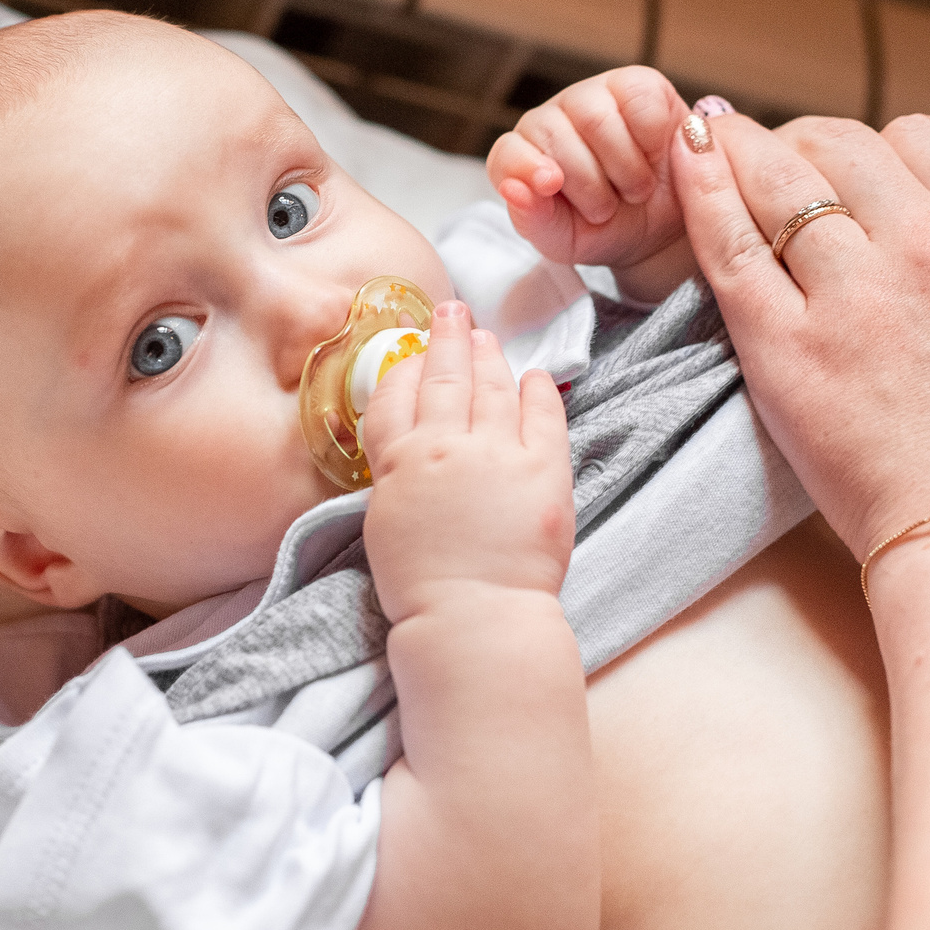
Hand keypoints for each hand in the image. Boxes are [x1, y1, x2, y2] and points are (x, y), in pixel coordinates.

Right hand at [358, 302, 573, 621]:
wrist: (474, 616)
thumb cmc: (425, 586)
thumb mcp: (386, 522)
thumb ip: (396, 474)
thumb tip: (410, 446)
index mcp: (400, 463)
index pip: (394, 395)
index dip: (404, 366)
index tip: (411, 349)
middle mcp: (446, 446)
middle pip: (444, 377)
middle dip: (447, 339)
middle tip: (451, 313)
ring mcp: (497, 454)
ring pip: (491, 386)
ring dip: (488, 355)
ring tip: (484, 336)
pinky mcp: (543, 468)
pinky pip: (543, 414)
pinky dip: (538, 389)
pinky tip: (535, 376)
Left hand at [488, 67, 691, 275]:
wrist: (667, 225)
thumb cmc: (608, 229)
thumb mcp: (567, 240)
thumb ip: (534, 220)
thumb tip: (513, 190)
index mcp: (526, 156)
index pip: (508, 151)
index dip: (525, 166)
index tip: (551, 184)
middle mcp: (553, 119)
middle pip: (554, 133)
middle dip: (588, 183)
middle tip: (609, 209)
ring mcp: (593, 95)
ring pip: (596, 118)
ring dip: (624, 167)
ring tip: (635, 189)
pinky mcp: (637, 83)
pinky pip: (639, 102)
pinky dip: (651, 139)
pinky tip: (653, 155)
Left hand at [674, 115, 929, 564]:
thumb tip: (915, 227)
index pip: (920, 139)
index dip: (869, 149)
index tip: (842, 167)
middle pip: (844, 145)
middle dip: (801, 145)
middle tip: (767, 157)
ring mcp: (858, 294)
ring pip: (782, 177)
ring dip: (742, 154)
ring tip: (712, 145)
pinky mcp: (791, 345)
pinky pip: (729, 243)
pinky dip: (702, 194)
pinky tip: (686, 166)